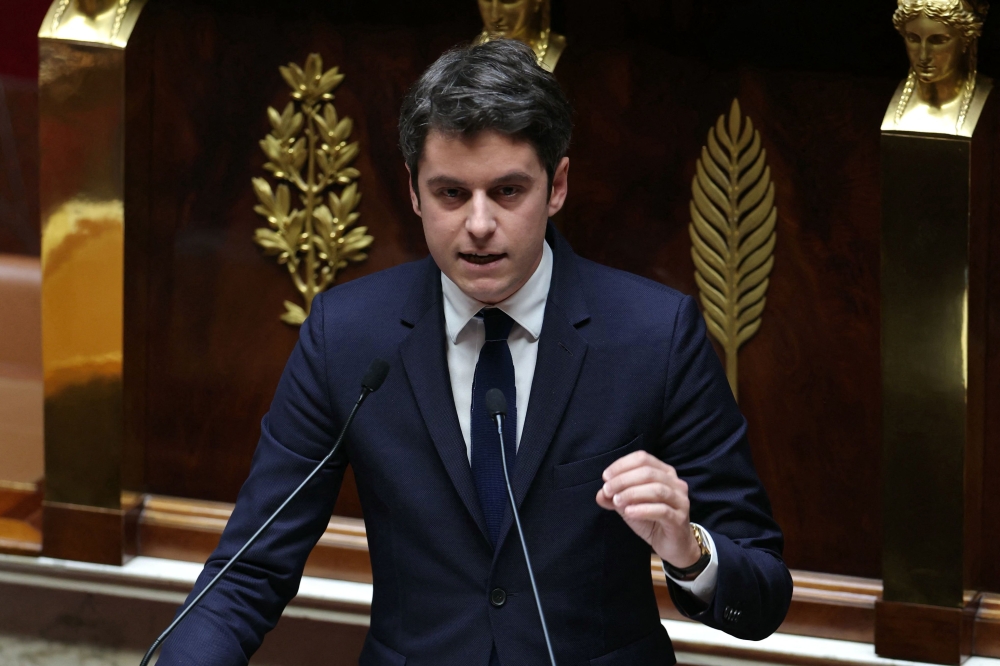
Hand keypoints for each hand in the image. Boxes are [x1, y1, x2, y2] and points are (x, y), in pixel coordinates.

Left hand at [596, 450, 700, 568]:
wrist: (673, 545)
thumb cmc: (652, 520)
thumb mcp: (629, 506)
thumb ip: (614, 498)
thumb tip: (600, 494)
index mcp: (664, 473)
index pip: (642, 458)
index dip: (622, 465)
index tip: (605, 477)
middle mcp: (675, 483)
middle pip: (648, 472)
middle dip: (624, 480)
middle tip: (607, 490)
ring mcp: (680, 501)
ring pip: (657, 489)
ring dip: (632, 493)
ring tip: (616, 501)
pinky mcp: (680, 519)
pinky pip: (662, 510)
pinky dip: (642, 509)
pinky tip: (629, 512)